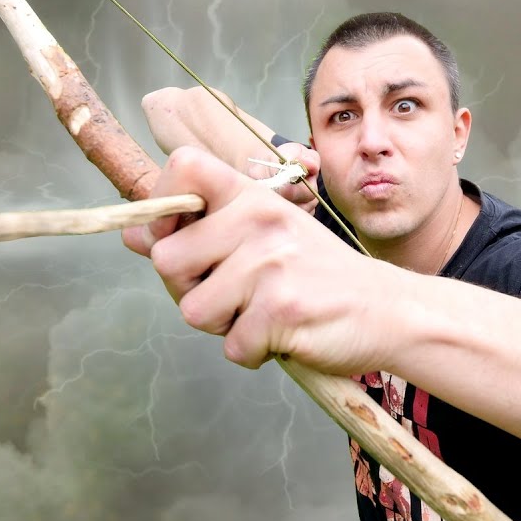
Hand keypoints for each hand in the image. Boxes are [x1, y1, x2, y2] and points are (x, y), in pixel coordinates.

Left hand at [122, 147, 398, 373]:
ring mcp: (270, 266)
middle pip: (166, 260)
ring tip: (262, 314)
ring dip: (223, 326)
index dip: (161, 204)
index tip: (177, 235)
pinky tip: (283, 336)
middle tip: (233, 295)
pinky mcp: (281, 312)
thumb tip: (133, 236)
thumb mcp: (266, 237)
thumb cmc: (320, 275)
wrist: (388, 309)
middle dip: (188, 290)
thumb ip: (202, 232)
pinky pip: (231, 347)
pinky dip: (253, 353)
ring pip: (193, 311)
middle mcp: (259, 222)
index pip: (183, 167)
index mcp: (254, 198)